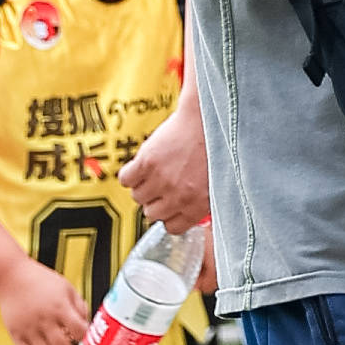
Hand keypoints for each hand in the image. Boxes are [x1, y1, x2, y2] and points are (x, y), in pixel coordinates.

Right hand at [0, 256, 91, 344]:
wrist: (10, 278)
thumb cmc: (41, 282)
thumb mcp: (67, 288)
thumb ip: (79, 307)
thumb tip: (89, 327)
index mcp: (60, 307)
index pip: (79, 330)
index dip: (87, 342)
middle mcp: (44, 320)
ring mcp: (28, 329)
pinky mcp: (16, 335)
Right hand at [118, 115, 210, 230]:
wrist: (207, 116)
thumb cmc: (216, 145)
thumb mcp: (219, 181)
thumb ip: (203, 202)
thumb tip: (192, 217)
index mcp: (199, 204)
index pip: (173, 228)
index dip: (169, 216)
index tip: (169, 206)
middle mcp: (179, 196)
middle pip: (152, 214)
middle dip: (156, 201)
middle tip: (163, 185)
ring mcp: (162, 180)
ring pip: (138, 197)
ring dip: (144, 186)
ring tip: (155, 171)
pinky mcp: (147, 163)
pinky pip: (126, 180)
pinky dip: (130, 174)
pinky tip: (142, 166)